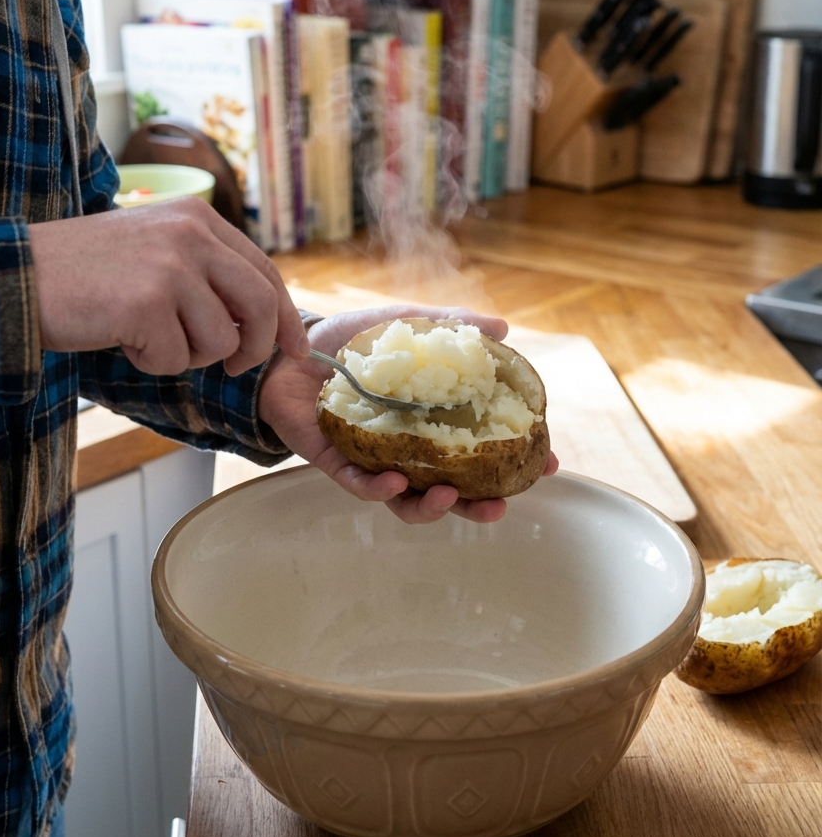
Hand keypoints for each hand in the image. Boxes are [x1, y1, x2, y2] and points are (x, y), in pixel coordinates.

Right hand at [28, 198, 308, 375]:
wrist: (22, 275)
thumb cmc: (89, 272)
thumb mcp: (158, 248)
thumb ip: (207, 270)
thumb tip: (262, 320)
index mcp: (199, 218)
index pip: (265, 272)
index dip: (285, 318)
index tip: (295, 351)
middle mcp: (192, 235)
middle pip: (260, 306)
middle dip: (255, 348)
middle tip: (233, 368)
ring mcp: (172, 268)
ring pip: (220, 341)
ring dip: (187, 355)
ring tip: (148, 335)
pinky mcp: (148, 303)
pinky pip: (178, 359)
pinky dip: (152, 362)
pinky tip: (123, 339)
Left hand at [259, 305, 558, 525]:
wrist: (289, 348)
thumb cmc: (349, 343)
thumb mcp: (403, 327)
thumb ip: (447, 328)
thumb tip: (502, 328)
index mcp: (430, 424)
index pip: (481, 451)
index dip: (515, 463)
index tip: (546, 464)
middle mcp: (407, 451)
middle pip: (451, 492)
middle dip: (479, 506)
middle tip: (500, 506)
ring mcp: (373, 461)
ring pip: (407, 503)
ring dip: (431, 509)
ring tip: (446, 499)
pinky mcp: (337, 464)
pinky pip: (360, 487)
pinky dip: (378, 489)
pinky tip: (392, 480)